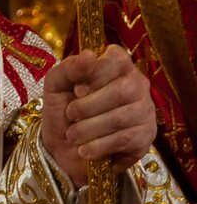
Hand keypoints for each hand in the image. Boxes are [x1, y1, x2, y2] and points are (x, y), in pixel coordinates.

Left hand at [40, 46, 155, 187]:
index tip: (77, 89)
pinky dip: (99, 146)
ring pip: (122, 117)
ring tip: (73, 135)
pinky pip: (125, 140)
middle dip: (89, 106)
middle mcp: (137, 86)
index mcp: (116, 67)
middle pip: (123, 90)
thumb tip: (90, 54)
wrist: (63, 147)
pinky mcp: (145, 138)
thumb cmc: (62, 109)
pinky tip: (85, 149)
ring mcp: (145, 112)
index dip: (97, 74)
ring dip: (89, 128)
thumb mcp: (56, 84)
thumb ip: (69, 68)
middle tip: (71, 115)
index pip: (118, 58)